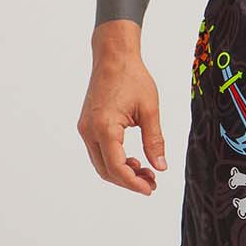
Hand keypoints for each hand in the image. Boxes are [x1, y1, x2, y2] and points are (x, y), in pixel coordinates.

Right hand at [78, 33, 166, 195]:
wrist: (114, 56)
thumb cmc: (133, 77)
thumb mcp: (150, 110)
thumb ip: (155, 140)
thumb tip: (160, 167)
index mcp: (104, 127)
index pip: (117, 167)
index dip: (133, 183)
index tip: (150, 189)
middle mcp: (89, 131)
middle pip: (106, 170)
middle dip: (128, 180)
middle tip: (151, 183)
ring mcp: (85, 128)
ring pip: (101, 163)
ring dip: (121, 172)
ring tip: (145, 171)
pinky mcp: (87, 125)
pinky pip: (98, 151)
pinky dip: (114, 159)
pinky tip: (132, 159)